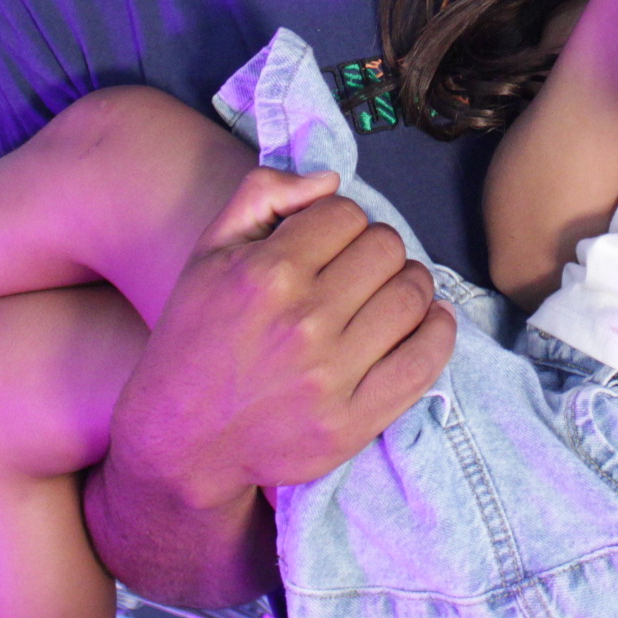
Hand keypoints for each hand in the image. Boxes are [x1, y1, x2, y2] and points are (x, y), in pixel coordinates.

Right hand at [102, 168, 457, 512]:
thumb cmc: (195, 336)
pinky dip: (437, 332)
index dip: (342, 221)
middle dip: (376, 249)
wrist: (179, 438)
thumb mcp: (209, 251)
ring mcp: (330, 376)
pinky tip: (427, 322)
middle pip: (386, 248)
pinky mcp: (351, 422)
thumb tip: (331, 179)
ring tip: (387, 294)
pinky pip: (424, 361)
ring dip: (408, 286)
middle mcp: (302, 322)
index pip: (347, 213)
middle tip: (360, 269)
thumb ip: (263, 194)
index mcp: (266, 273)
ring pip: (412, 295)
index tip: (331, 243)